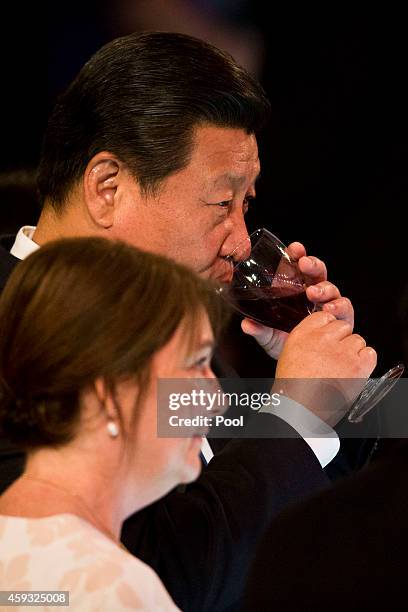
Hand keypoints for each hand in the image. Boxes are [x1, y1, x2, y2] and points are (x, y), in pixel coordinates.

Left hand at [241, 241, 353, 358]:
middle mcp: (315, 295)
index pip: (298, 268)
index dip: (298, 255)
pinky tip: (329, 309)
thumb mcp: (269, 337)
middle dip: (313, 265)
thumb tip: (246, 324)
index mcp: (297, 291)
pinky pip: (344, 308)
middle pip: (318, 273)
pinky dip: (339, 306)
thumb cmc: (288, 344)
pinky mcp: (341, 319)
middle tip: (304, 264)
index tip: (295, 249)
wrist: (304, 364)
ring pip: (332, 288)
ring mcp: (329, 306)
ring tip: (314, 292)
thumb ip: (259, 330)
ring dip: (323, 287)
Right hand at [274, 311, 376, 424]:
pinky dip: (365, 361)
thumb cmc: (293, 387)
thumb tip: (321, 336)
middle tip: (333, 358)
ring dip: (353, 352)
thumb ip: (306, 340)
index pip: (324, 316)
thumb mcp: (288, 355)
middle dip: (341, 340)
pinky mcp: (357, 365)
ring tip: (342, 368)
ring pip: (357, 340)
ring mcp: (341, 351)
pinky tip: (354, 371)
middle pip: (343, 326)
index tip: (326, 341)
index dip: (328, 330)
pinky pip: (369, 353)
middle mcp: (322, 338)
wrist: (301, 409)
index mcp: (302, 334)